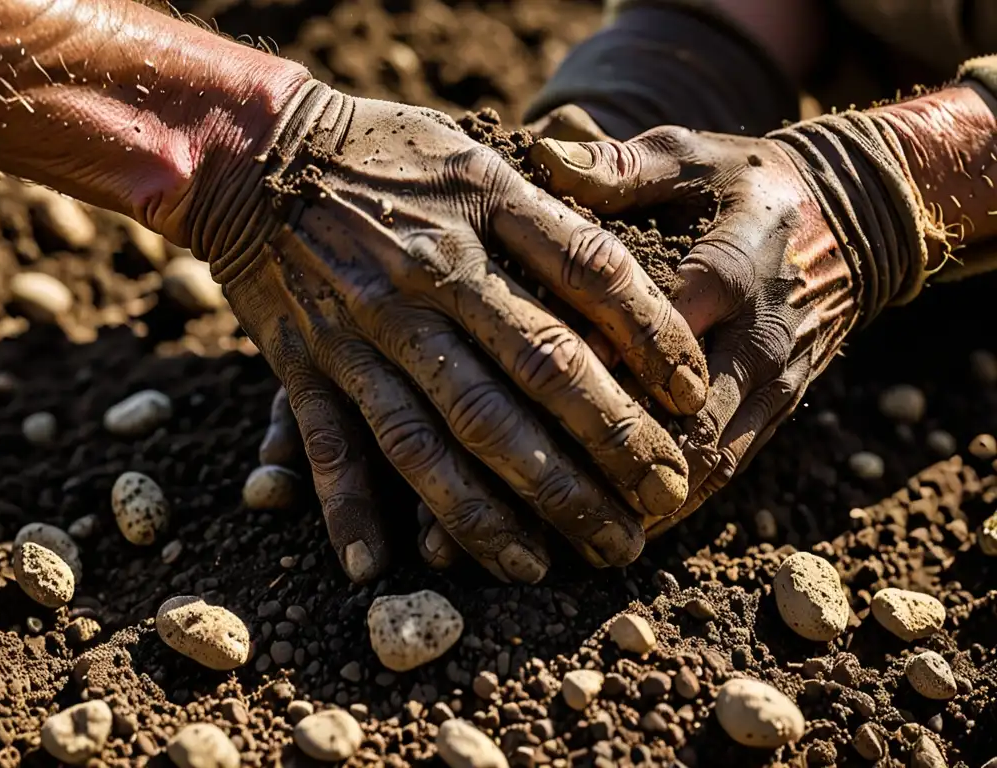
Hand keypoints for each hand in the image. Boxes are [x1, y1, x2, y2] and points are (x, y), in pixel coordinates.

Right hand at [231, 84, 708, 581]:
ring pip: (439, 435)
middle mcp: (428, 274)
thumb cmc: (385, 153)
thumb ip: (548, 212)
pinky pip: (330, 444)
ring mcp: (363, 325)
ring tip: (554, 565)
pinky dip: (349, 507)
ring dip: (499, 510)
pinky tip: (378, 566)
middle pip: (535, 373)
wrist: (256, 151)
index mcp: (483, 207)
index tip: (691, 396)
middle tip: (659, 504)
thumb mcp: (475, 156)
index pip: (593, 273)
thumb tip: (630, 284)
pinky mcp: (303, 361)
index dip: (655, 337)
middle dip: (606, 447)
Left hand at [531, 126, 860, 530]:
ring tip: (554, 538)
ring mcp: (771, 384)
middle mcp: (750, 341)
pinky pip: (727, 471)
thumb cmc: (753, 183)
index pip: (644, 341)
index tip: (503, 405)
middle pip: (672, 427)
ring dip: (632, 508)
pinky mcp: (779, 409)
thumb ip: (621, 165)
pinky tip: (615, 527)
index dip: (579, 380)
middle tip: (519, 500)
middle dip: (597, 471)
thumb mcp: (692, 156)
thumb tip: (543, 156)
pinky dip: (671, 505)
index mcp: (721, 273)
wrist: (857, 219)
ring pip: (703, 467)